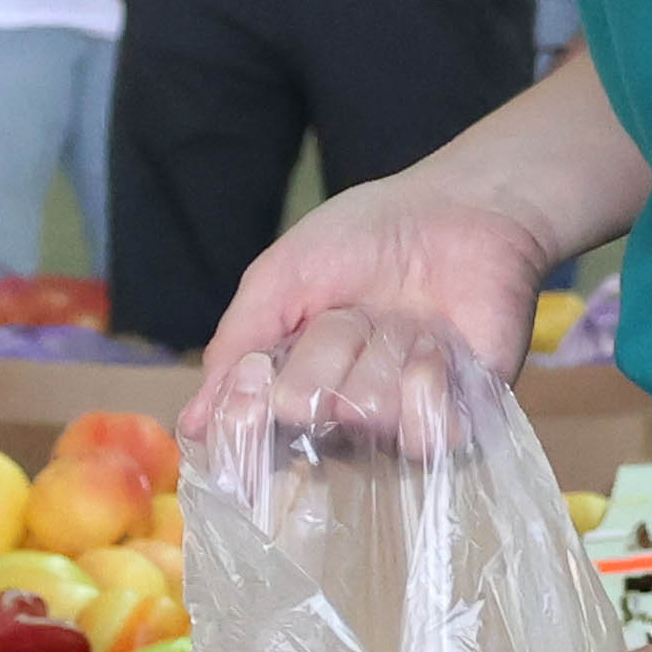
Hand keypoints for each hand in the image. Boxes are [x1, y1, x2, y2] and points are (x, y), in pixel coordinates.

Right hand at [192, 161, 560, 417]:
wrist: (461, 213)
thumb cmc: (366, 237)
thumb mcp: (279, 278)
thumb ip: (235, 346)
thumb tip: (189, 426)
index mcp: (289, 382)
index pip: (250, 432)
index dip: (249, 403)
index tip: (257, 368)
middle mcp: (337, 412)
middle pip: (304, 411)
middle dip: (325, 347)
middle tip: (353, 312)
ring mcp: (395, 422)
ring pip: (364, 416)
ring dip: (381, 351)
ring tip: (403, 320)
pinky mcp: (454, 423)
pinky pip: (423, 437)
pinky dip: (426, 380)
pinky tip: (435, 346)